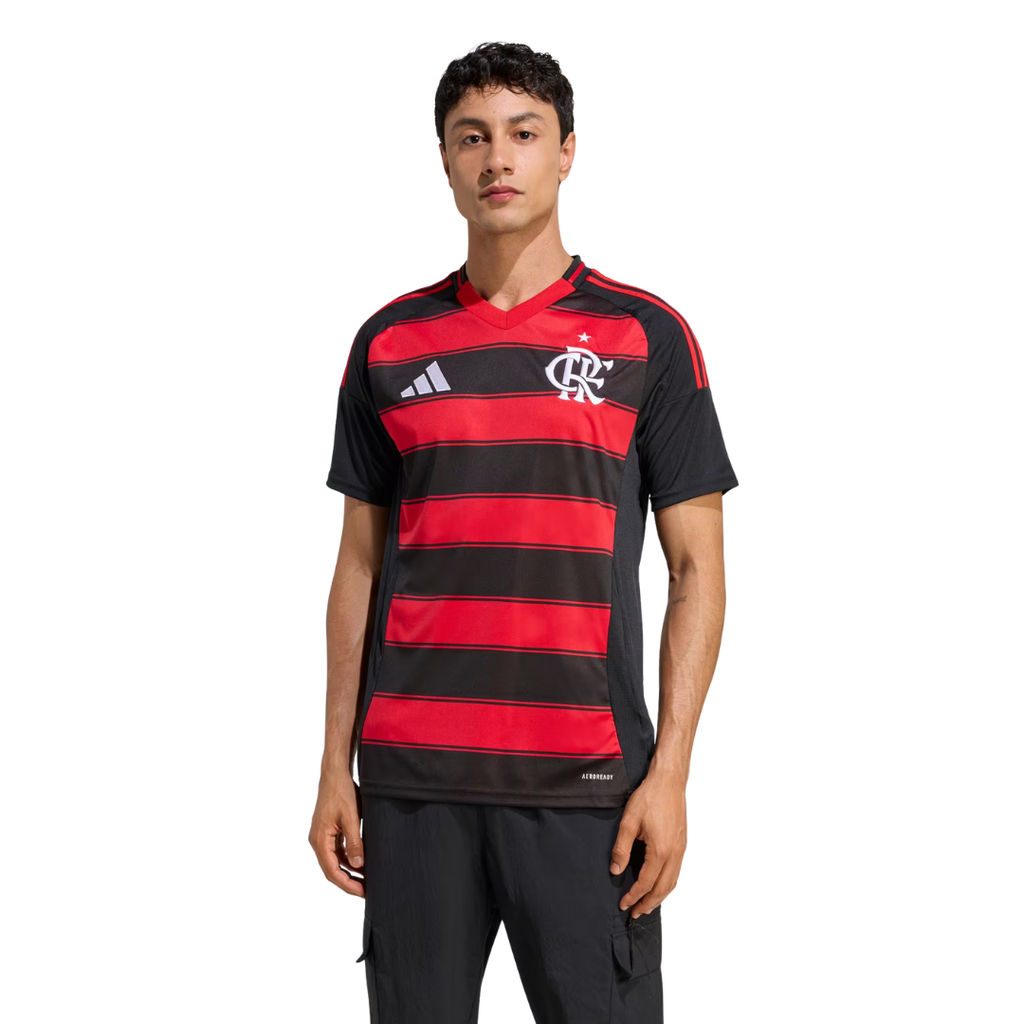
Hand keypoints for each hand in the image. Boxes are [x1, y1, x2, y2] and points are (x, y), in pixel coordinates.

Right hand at [308, 770, 364, 896]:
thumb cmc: (341, 792)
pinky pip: (336, 851)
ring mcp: (322, 836)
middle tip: (366, 891)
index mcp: (320, 839)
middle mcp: (317, 840)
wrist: (335, 774)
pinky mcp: (328, 831)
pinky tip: (360, 863)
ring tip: (365, 880)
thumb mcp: (350, 817)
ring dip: (348, 872)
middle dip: (348, 882)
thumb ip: (354, 843)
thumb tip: (359, 865)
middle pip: (331, 870)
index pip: (332, 871)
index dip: (347, 884)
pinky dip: (347, 859)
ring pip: (334, 862)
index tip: (362, 892)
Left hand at [609, 769, 686, 916]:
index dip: (633, 896)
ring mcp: (681, 849)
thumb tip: (616, 870)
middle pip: (663, 888)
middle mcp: (674, 853)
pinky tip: (658, 884)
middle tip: (635, 913)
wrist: (669, 780)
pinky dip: (667, 884)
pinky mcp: (682, 843)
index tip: (623, 904)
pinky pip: (676, 871)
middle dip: (648, 903)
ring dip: (659, 896)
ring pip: (672, 882)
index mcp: (661, 851)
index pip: (646, 882)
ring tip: (646, 904)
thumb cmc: (650, 796)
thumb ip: (621, 848)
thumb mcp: (629, 821)